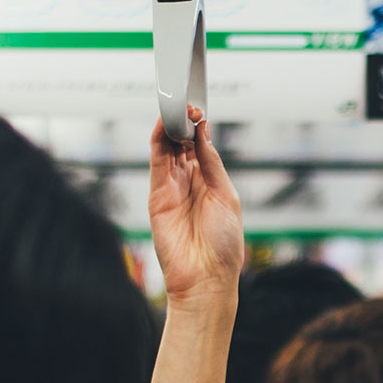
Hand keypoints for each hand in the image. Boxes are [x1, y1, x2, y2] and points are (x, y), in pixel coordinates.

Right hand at [149, 106, 243, 305]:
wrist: (206, 277)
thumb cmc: (224, 246)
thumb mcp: (226, 196)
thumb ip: (212, 163)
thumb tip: (204, 132)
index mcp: (211, 183)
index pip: (201, 147)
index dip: (200, 128)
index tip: (200, 110)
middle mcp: (190, 183)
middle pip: (182, 144)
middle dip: (184, 123)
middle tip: (187, 105)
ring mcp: (172, 188)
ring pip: (167, 149)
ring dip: (170, 127)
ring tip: (176, 109)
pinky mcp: (157, 196)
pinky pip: (156, 162)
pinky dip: (157, 141)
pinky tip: (163, 124)